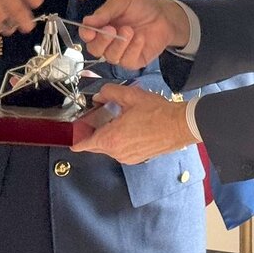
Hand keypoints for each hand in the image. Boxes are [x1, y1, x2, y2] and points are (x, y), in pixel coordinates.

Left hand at [71, 83, 195, 162]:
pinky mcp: (137, 158)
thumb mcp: (130, 96)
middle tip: (100, 116)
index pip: (83, 144)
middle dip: (94, 132)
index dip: (76, 138)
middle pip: (96, 145)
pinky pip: (121, 150)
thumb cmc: (157, 112)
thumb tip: (100, 95)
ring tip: (119, 119)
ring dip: (109, 135)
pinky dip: (120, 140)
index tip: (74, 132)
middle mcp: (116, 152)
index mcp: (110, 139)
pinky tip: (130, 127)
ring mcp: (127, 157)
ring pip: (109, 147)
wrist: (179, 125)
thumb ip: (109, 93)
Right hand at [79, 0, 188, 69]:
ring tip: (130, 30)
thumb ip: (105, 12)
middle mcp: (108, 42)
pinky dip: (133, 49)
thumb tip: (87, 21)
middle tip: (112, 29)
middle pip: (95, 49)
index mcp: (101, 27)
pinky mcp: (134, 61)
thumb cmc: (142, 7)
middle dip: (102, 41)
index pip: (86, 34)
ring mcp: (120, 53)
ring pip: (110, 57)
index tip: (91, 31)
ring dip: (120, 44)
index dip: (86, 34)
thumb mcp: (122, 2)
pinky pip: (126, 61)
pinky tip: (140, 38)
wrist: (165, 15)